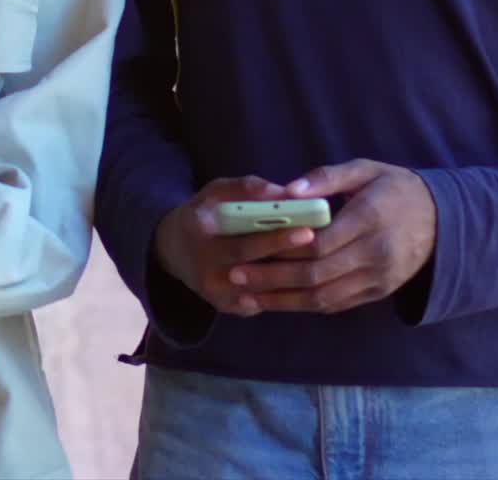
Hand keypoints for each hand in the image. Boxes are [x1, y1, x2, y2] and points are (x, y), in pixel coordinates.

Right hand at [154, 175, 315, 316]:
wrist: (175, 250)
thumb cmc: (205, 213)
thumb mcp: (217, 191)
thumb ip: (247, 189)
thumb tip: (285, 193)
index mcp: (201, 236)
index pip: (243, 242)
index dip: (276, 238)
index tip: (307, 229)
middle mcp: (205, 272)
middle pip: (254, 271)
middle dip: (289, 260)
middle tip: (321, 248)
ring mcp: (215, 295)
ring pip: (261, 292)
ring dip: (290, 279)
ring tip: (320, 263)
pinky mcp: (226, 307)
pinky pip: (261, 303)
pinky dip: (283, 293)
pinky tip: (305, 279)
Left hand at [226, 159, 436, 314]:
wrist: (440, 221)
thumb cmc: (395, 188)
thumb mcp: (364, 169)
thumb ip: (325, 178)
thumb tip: (288, 191)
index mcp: (369, 218)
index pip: (319, 242)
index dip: (283, 248)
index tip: (249, 247)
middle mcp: (374, 254)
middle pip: (315, 274)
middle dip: (272, 278)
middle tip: (236, 275)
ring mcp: (377, 279)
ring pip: (322, 298)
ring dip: (282, 299)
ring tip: (246, 295)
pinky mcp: (377, 294)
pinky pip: (335, 304)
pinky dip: (304, 305)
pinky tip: (277, 300)